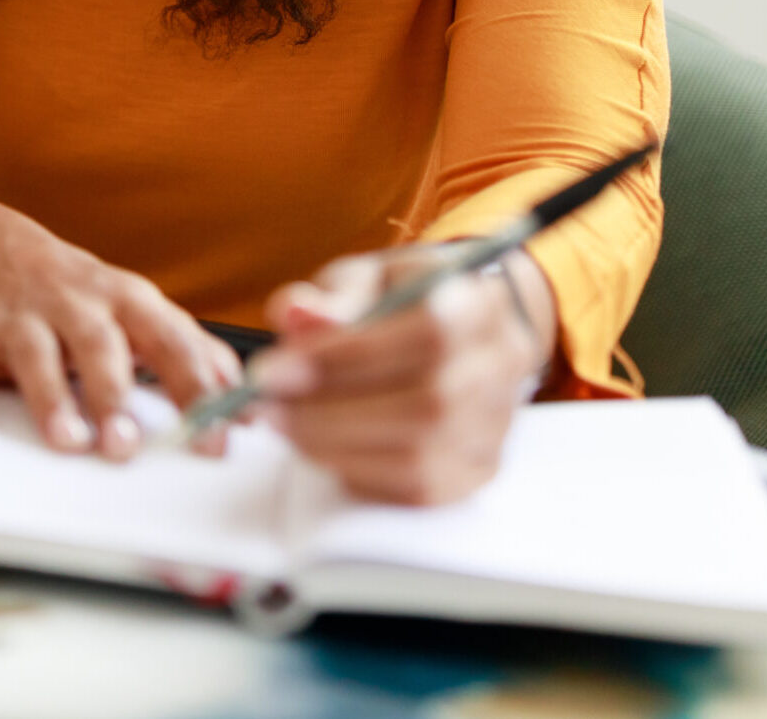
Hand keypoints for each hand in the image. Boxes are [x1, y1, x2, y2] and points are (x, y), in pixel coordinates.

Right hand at [0, 210, 241, 461]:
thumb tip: (244, 400)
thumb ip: (189, 350)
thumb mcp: (138, 308)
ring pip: (38, 352)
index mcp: (127, 301)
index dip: (197, 390)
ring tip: (67, 440)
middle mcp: (77, 302)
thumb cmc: (79, 293)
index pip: (171, 342)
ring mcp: (24, 311)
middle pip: (100, 344)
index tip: (215, 438)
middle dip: (114, 394)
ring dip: (52, 397)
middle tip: (126, 445)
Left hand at [253, 246, 556, 503]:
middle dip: (328, 410)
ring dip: (334, 444)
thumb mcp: (369, 276)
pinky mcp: (478, 470)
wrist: (464, 329)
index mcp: (478, 303)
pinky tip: (321, 444)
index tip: (274, 368)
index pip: (426, 334)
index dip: (346, 355)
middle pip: (423, 404)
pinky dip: (358, 470)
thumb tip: (296, 316)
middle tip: (266, 402)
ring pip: (418, 456)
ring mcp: (495, 426)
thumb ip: (333, 296)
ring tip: (284, 421)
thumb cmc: (406, 297)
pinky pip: (416, 489)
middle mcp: (499, 368)